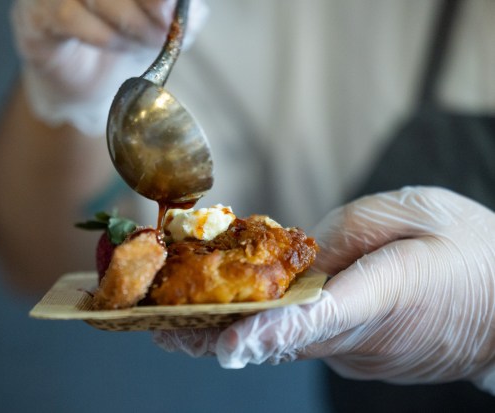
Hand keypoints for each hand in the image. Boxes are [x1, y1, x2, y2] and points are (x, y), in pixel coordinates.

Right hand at [11, 0, 207, 134]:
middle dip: (150, 4)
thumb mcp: (162, 30)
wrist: (87, 89)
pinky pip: (67, 15)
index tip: (174, 7)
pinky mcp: (34, 16)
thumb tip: (192, 11)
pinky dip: (100, 34)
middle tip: (166, 30)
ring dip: (128, 22)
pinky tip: (114, 45)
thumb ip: (182, 16)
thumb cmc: (122, 47)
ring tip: (144, 43)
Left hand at [154, 187, 494, 393]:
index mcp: (387, 294)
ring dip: (234, 335)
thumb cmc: (468, 250)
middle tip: (164, 332)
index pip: (321, 316)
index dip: (270, 330)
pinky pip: (307, 342)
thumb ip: (349, 232)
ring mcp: (362, 354)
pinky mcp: (360, 356)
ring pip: (291, 345)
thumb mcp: (413, 214)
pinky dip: (269, 331)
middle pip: (287, 340)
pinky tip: (231, 319)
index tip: (226, 345)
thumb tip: (300, 257)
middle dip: (222, 337)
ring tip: (175, 328)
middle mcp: (367, 337)